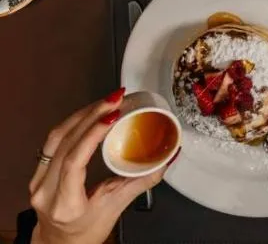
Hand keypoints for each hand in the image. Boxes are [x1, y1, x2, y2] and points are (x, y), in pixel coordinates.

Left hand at [30, 91, 171, 243]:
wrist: (59, 242)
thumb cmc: (85, 231)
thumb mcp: (117, 207)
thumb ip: (142, 181)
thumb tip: (168, 156)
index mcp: (65, 204)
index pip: (73, 162)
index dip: (91, 136)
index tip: (111, 118)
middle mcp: (45, 191)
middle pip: (64, 143)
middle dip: (91, 115)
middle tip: (116, 99)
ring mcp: (38, 180)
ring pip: (56, 137)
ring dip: (82, 114)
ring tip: (106, 101)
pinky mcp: (38, 170)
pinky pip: (53, 140)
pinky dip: (72, 122)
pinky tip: (89, 112)